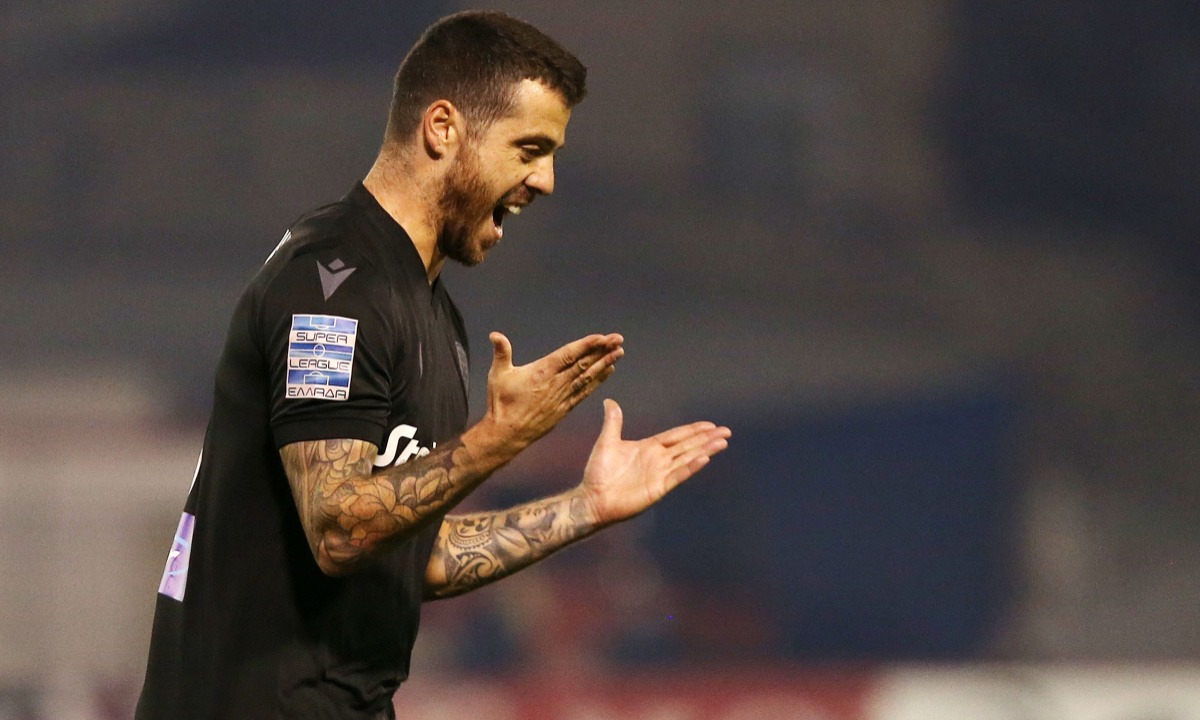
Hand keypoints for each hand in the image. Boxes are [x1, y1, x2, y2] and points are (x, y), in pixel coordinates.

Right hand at [482, 331, 623, 450]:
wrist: (507, 434)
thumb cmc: (501, 403)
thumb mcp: (498, 375)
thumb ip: (501, 353)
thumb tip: (495, 335)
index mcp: (541, 372)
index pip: (568, 355)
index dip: (587, 345)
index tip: (602, 337)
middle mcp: (556, 384)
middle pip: (583, 364)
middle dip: (602, 351)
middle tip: (618, 339)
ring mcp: (562, 397)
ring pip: (588, 377)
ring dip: (604, 364)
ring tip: (619, 352)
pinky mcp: (564, 408)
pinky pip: (585, 392)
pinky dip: (598, 381)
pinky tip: (609, 371)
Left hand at [580, 399, 730, 526]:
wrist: (592, 498)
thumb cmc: (598, 473)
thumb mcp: (607, 442)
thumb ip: (613, 422)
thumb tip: (610, 401)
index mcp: (649, 447)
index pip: (676, 436)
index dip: (693, 430)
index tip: (710, 424)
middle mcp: (658, 460)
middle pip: (688, 446)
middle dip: (706, 438)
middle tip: (726, 431)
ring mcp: (660, 474)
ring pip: (687, 458)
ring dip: (705, 450)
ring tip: (722, 442)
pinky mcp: (658, 488)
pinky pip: (677, 475)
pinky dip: (691, 467)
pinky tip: (704, 459)